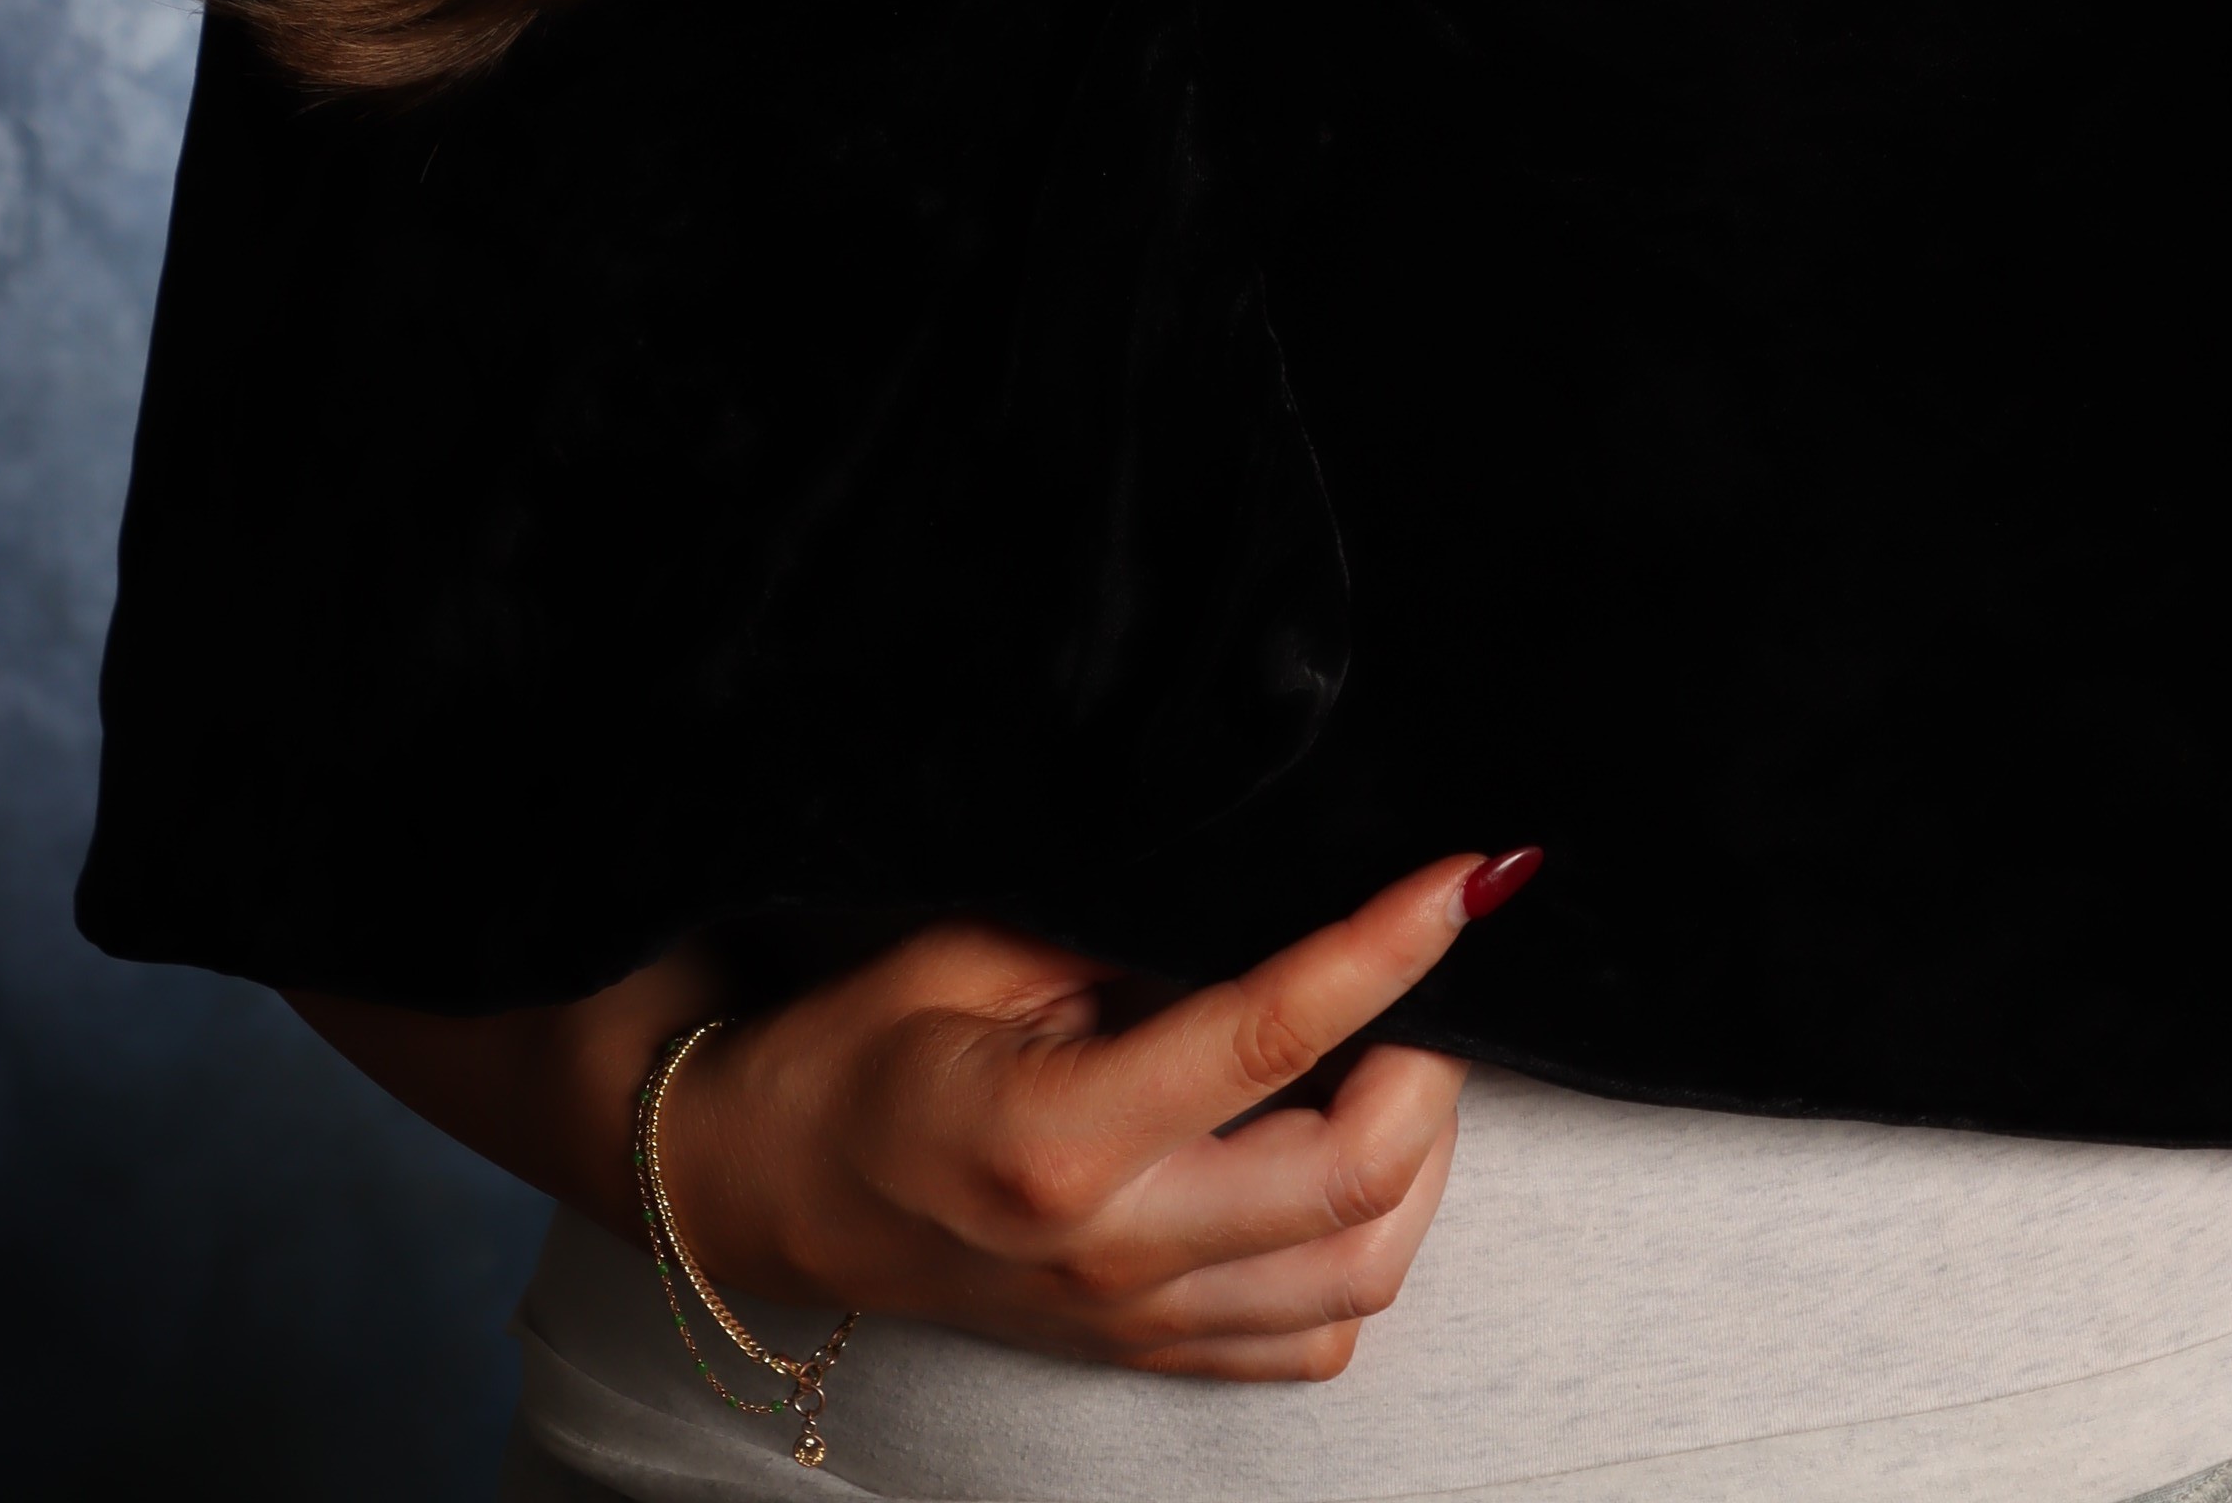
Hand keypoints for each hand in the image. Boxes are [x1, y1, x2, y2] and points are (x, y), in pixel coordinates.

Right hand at [653, 849, 1526, 1379]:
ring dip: (1420, 1163)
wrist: (764, 1187)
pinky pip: (1311, 1337)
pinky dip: (1365, 1252)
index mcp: (1061, 1135)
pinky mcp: (1144, 1353)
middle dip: (1433, 1064)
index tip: (1466, 878)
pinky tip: (1345, 1163)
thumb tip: (1281, 902)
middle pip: (1353, 1182)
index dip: (1387, 948)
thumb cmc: (860, 1048)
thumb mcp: (976, 947)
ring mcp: (1134, 1320)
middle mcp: (1113, 1251)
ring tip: (1403, 1063)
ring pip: (1360, 1275)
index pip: (1271, 1036)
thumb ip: (1129, 935)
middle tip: (1430, 974)